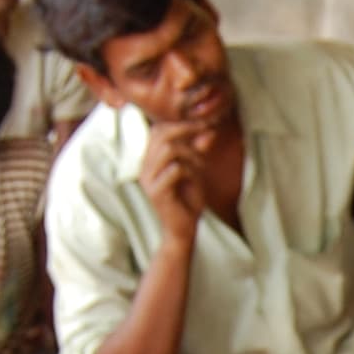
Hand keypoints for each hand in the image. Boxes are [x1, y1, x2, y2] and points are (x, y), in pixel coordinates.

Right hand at [134, 123, 208, 246]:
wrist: (184, 230)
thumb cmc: (188, 200)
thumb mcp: (197, 171)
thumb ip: (199, 151)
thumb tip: (208, 131)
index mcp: (150, 160)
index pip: (158, 130)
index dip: (180, 124)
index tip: (203, 125)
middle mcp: (145, 167)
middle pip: (160, 134)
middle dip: (186, 130)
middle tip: (206, 133)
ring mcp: (148, 179)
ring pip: (169, 150)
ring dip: (191, 154)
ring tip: (201, 166)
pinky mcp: (156, 192)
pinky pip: (175, 170)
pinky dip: (191, 171)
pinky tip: (196, 181)